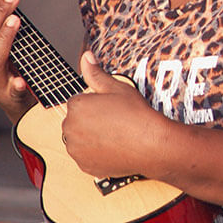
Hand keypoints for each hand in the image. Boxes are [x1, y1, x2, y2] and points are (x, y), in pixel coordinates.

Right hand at [0, 0, 35, 122]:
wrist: (22, 109)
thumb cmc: (15, 74)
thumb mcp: (4, 54)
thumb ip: (4, 36)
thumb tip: (10, 7)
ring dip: (5, 37)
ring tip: (16, 20)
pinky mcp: (11, 98)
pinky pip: (12, 91)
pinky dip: (16, 83)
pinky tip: (21, 79)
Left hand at [63, 52, 172, 178]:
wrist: (152, 145)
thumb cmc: (136, 115)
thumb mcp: (118, 88)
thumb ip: (96, 73)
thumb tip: (86, 57)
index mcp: (76, 106)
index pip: (78, 102)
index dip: (96, 104)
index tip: (112, 108)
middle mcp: (69, 129)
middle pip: (76, 121)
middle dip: (90, 120)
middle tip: (115, 121)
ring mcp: (76, 150)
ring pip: (80, 139)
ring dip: (91, 137)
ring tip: (115, 135)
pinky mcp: (84, 166)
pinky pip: (86, 157)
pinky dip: (96, 153)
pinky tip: (114, 147)